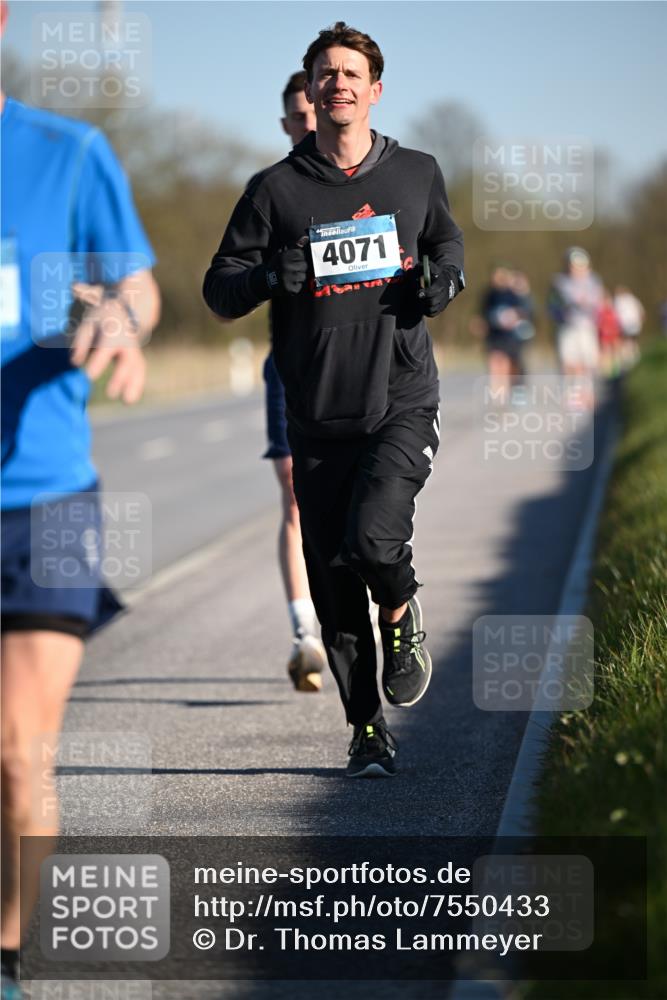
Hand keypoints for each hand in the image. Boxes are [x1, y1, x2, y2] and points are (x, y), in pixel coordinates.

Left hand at [69, 282, 145, 402]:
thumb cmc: (99, 319)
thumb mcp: (87, 325)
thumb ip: (81, 342)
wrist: (123, 309)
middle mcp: (127, 343)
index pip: (106, 349)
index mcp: (112, 333)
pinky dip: (136, 385)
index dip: (99, 363)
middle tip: (111, 394)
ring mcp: (134, 351)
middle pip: (127, 362)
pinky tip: (128, 401)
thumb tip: (74, 363)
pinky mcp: (137, 358)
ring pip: (137, 368)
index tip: (88, 377)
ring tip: (127, 402)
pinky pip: (139, 372)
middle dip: (120, 378)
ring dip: (134, 385)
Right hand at [264, 238, 308, 295]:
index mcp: (284, 257)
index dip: (298, 258)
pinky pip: (299, 286)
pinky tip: (289, 284)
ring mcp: (288, 278)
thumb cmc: (277, 266)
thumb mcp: (281, 254)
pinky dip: (296, 286)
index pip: (300, 254)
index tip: (293, 261)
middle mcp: (286, 267)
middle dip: (300, 268)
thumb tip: (305, 238)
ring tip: (290, 277)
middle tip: (292, 270)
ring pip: (303, 276)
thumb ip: (293, 247)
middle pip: (304, 265)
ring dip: (298, 277)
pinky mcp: (289, 289)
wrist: (265, 281)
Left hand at [417, 266, 464, 317]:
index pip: (433, 291)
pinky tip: (423, 304)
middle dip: (423, 300)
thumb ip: (422, 266)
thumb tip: (415, 268)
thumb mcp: (431, 267)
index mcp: (441, 284)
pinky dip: (426, 311)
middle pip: (432, 302)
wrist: (449, 281)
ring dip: (424, 306)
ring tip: (421, 300)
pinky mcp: (441, 308)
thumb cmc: (436, 273)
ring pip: (431, 309)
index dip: (425, 293)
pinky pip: (432, 313)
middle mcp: (444, 295)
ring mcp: (443, 303)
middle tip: (419, 297)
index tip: (418, 293)